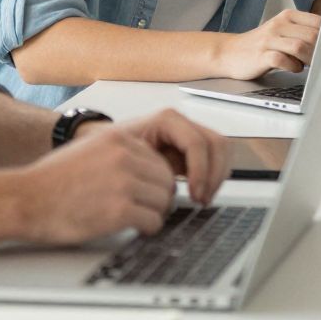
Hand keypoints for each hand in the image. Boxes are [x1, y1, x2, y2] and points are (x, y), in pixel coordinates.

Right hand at [12, 121, 183, 242]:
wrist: (24, 200)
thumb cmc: (50, 181)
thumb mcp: (89, 150)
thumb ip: (120, 154)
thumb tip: (147, 168)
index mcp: (118, 139)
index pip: (160, 159)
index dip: (156, 180)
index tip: (150, 192)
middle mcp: (124, 157)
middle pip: (167, 180)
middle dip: (160, 197)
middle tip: (149, 209)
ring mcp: (123, 183)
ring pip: (164, 201)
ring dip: (155, 213)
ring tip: (139, 219)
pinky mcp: (119, 210)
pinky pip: (153, 221)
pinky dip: (148, 228)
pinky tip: (135, 229)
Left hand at [117, 108, 231, 206]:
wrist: (100, 152)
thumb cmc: (107, 153)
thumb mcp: (122, 157)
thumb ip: (144, 168)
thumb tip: (164, 186)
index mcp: (166, 120)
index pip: (196, 142)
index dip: (200, 170)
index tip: (195, 193)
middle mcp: (182, 125)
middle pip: (216, 143)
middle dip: (214, 173)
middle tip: (202, 199)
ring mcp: (188, 136)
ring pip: (220, 151)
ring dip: (217, 176)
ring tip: (202, 199)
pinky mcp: (190, 150)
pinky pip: (214, 159)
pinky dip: (213, 177)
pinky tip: (200, 193)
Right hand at [218, 8, 320, 78]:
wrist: (229, 52)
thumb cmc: (262, 45)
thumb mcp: (283, 32)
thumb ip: (303, 33)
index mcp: (288, 16)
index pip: (318, 22)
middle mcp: (279, 24)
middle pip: (312, 35)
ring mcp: (269, 39)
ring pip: (300, 46)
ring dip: (309, 59)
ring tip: (308, 65)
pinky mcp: (261, 55)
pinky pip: (283, 60)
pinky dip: (293, 66)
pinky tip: (294, 68)